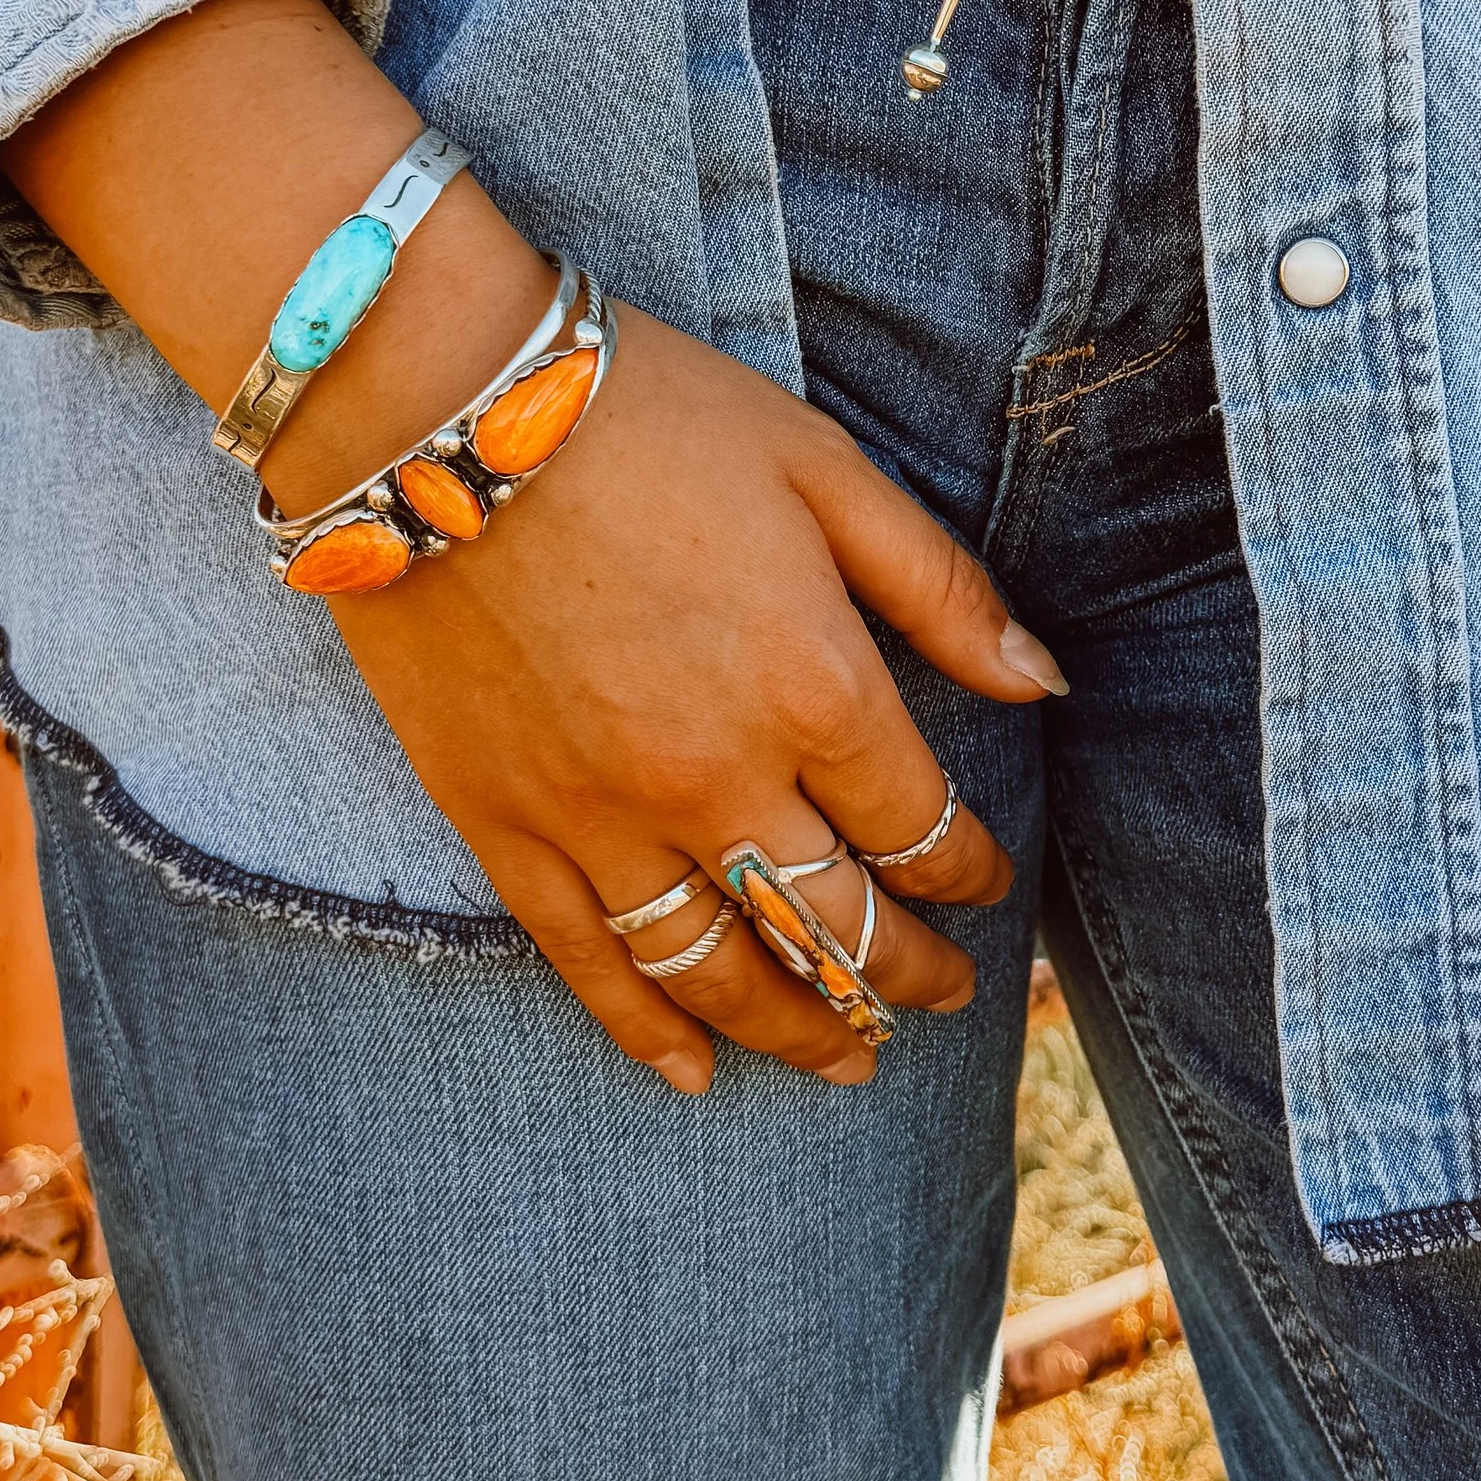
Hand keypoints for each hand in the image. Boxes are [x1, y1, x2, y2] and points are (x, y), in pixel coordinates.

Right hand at [0, 0, 1058, 1099]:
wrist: (435, 405)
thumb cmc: (647, 416)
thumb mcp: (824, 470)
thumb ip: (939, 588)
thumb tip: (1044, 682)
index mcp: (815, 686)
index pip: (921, 827)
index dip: (967, 869)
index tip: (984, 878)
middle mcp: (718, 778)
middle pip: (837, 925)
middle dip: (904, 974)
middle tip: (940, 998)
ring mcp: (603, 815)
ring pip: (720, 970)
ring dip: (797, 1030)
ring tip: (847, 1061)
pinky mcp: (502, 824)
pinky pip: (588, 964)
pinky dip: (646, 1032)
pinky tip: (692, 1075)